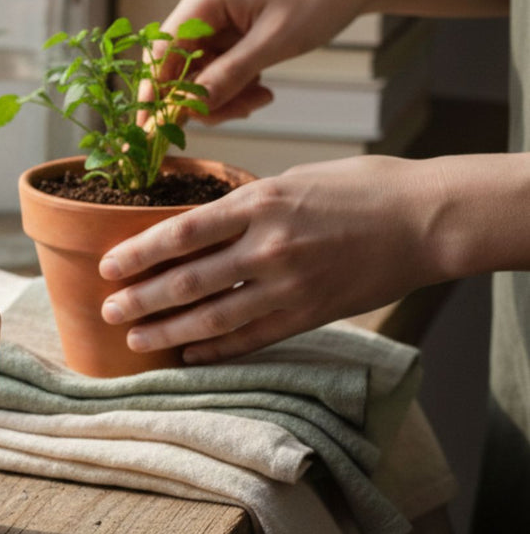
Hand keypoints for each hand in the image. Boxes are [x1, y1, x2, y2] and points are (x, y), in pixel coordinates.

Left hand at [97, 156, 448, 363]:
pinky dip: (216, 349)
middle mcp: (268, 246)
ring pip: (213, 317)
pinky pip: (252, 338)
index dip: (137, 254)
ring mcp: (289, 285)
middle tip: (108, 311)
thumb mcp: (293, 179)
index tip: (107, 267)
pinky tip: (189, 354)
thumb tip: (196, 227)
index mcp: (259, 203)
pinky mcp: (310, 314)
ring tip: (136, 340)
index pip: (180, 233)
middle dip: (141, 299)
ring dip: (168, 331)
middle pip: (187, 281)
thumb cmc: (359, 188)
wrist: (426, 219)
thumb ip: (245, 206)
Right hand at [144, 0, 376, 124]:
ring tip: (259, 99)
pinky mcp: (228, 29)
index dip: (153, 93)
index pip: (161, 51)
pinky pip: (217, 68)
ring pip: (198, 73)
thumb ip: (229, 76)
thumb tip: (189, 108)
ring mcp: (214, 17)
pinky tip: (260, 89)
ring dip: (223, 95)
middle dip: (202, 98)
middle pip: (178, 66)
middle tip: (239, 113)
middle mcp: (202, 4)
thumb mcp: (274, 43)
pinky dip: (234, 86)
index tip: (149, 129)